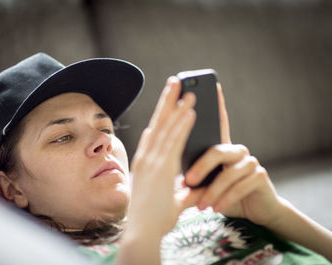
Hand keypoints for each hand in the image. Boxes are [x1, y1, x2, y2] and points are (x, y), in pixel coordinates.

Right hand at [127, 77, 201, 237]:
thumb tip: (192, 188)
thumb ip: (182, 191)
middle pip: (158, 123)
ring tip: (187, 89)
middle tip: (176, 82)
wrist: (143, 232)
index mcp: (145, 163)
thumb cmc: (152, 218)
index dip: (162, 114)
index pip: (154, 132)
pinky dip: (182, 125)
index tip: (169, 101)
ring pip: (166, 128)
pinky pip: (174, 141)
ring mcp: (152, 162)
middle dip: (167, 101)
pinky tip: (190, 111)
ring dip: (177, 106)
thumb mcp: (169, 200)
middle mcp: (146, 158)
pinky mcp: (161, 168)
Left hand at [185, 84, 282, 226]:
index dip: (216, 104)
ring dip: (213, 192)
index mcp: (221, 148)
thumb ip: (195, 173)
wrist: (251, 212)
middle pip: (217, 150)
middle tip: (187, 182)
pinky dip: (226, 199)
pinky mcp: (260, 176)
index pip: (217, 122)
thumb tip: (172, 169)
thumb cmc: (222, 195)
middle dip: (201, 168)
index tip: (212, 86)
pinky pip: (240, 186)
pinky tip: (217, 208)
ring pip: (228, 172)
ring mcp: (250, 162)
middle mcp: (237, 150)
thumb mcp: (206, 183)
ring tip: (201, 205)